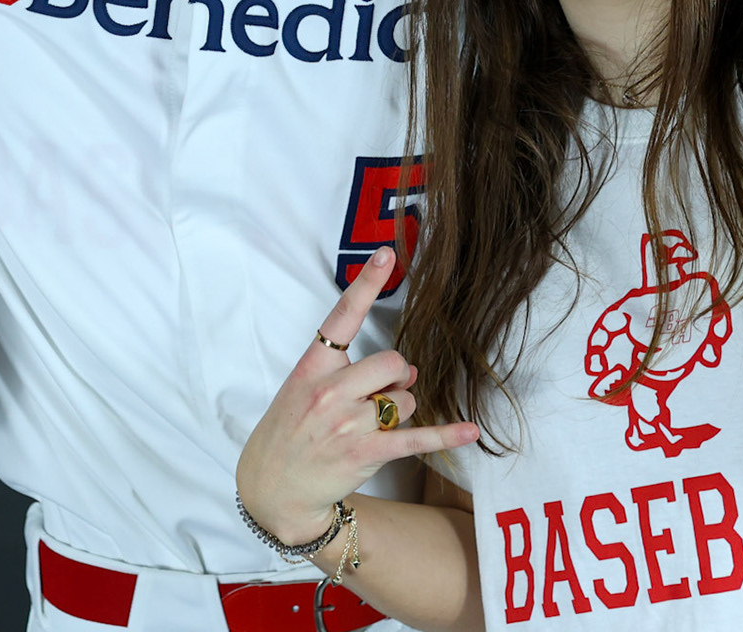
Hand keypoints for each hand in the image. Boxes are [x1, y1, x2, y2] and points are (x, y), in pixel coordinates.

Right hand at [236, 247, 478, 545]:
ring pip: (404, 401)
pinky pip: (415, 438)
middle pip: (392, 362)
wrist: (273, 488)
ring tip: (369, 426)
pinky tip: (469, 431)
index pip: (341, 317)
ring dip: (398, 410)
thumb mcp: (306, 390)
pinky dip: (445, 435)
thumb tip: (410, 372)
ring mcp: (348, 423)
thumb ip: (351, 373)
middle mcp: (330, 391)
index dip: (365, 284)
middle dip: (396, 376)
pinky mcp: (366, 453)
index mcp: (311, 366)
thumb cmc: (290, 431)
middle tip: (379, 393)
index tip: (385, 254)